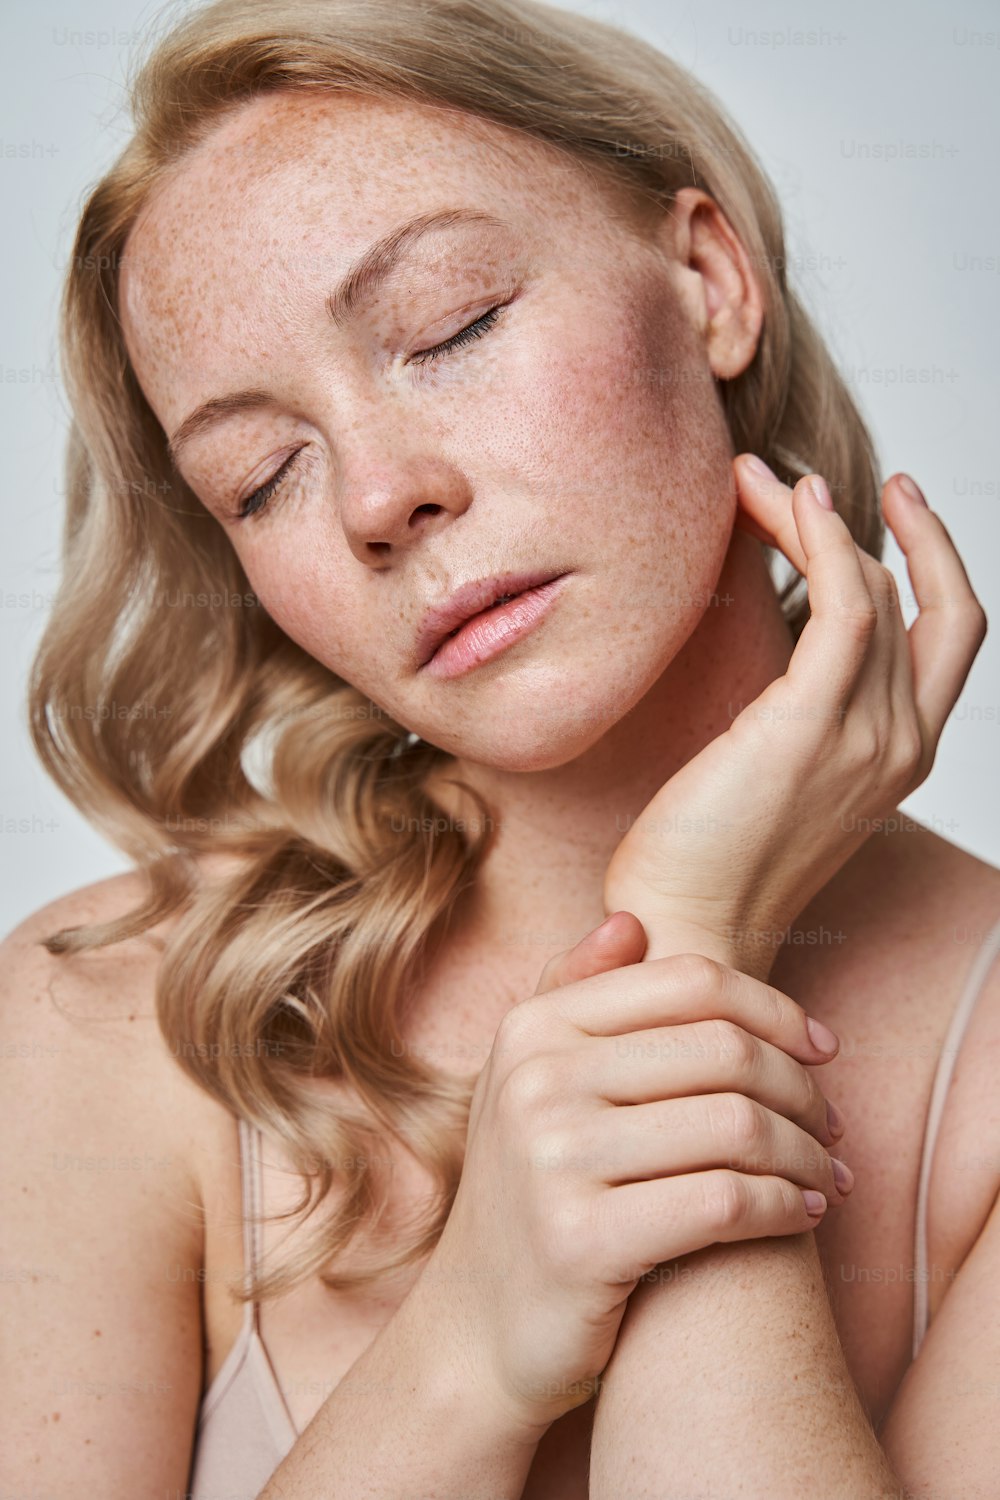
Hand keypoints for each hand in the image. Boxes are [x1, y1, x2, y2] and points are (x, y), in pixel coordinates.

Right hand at [419, 910, 849, 1437]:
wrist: (474, 1330)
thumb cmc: (527, 1195)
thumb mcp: (529, 1083)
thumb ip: (573, 995)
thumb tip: (631, 921)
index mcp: (532, 1028)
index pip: (689, 980)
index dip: (773, 1007)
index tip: (822, 1047)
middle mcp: (535, 1081)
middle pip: (724, 1050)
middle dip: (802, 1088)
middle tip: (830, 1126)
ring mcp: (553, 1159)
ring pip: (736, 1126)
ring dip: (806, 1154)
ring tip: (827, 1175)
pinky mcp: (582, 1242)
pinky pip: (726, 1203)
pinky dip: (786, 1208)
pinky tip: (803, 1216)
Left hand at [603, 460, 986, 976]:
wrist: (687, 927)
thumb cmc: (708, 857)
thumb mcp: (773, 774)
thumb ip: (800, 711)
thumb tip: (780, 652)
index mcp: (901, 754)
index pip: (947, 632)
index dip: (931, 557)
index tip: (889, 501)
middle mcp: (902, 742)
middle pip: (906, 598)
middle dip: (858, 525)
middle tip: (789, 480)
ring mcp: (868, 736)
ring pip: (870, 589)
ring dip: (814, 518)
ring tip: (752, 480)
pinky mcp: (811, 726)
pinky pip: (844, 605)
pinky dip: (824, 540)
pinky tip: (788, 503)